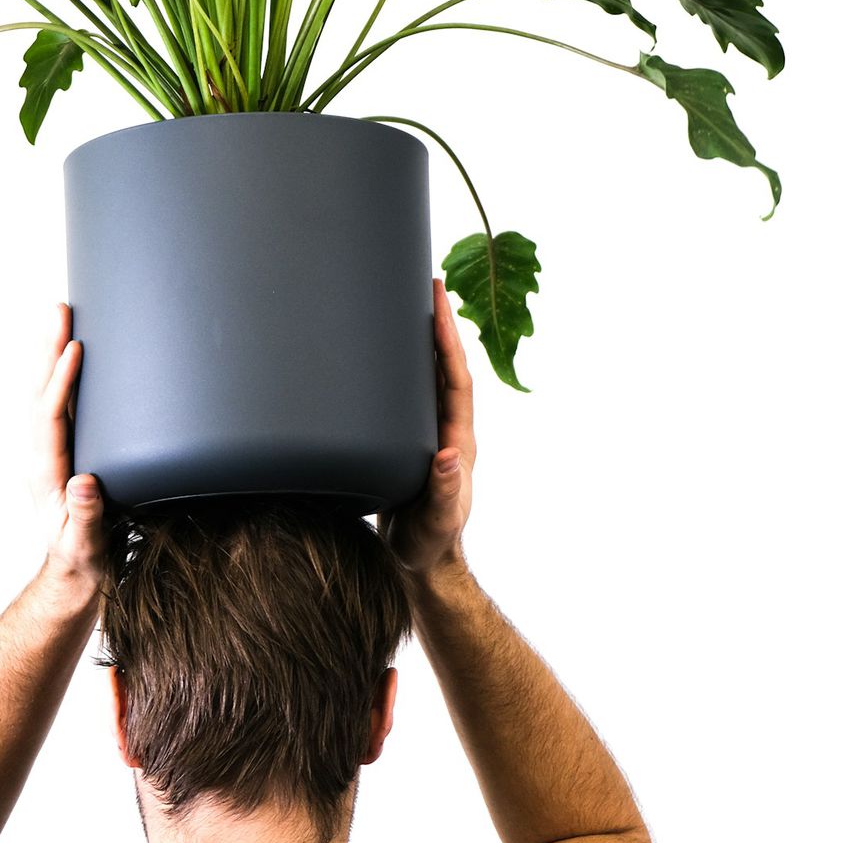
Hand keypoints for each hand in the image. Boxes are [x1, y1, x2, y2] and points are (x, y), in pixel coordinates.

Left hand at [31, 302, 105, 593]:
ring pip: (49, 394)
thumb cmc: (83, 559)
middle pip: (43, 394)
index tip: (73, 350)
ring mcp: (52, 451)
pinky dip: (65, 373)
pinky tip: (75, 352)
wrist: (75, 572)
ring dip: (54, 354)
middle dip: (50, 350)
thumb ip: (86, 517)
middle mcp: (44, 455)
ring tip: (64, 316)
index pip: (51, 418)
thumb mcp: (86, 544)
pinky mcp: (65, 450)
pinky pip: (62, 403)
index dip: (61, 383)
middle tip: (59, 310)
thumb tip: (84, 484)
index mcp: (46, 473)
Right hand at [377, 279, 475, 577]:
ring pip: (430, 375)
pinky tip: (385, 350)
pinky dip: (405, 365)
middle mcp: (447, 428)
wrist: (420, 561)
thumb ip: (443, 494)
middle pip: (446, 365)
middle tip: (426, 281)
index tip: (439, 300)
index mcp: (458, 439)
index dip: (449, 338)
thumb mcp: (435, 522)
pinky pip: (412, 391)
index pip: (455, 378)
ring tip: (408, 302)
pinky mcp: (412, 440)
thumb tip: (450, 457)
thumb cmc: (428, 543)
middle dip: (439, 324)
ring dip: (422, 339)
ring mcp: (430, 432)